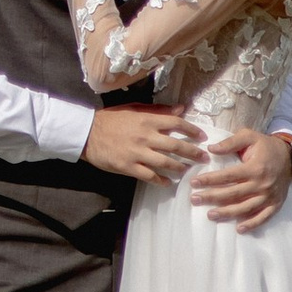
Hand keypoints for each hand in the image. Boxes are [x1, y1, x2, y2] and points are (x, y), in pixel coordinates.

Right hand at [82, 106, 200, 183]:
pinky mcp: (128, 166)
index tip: (202, 137)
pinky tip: (167, 183)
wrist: (87, 133)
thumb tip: (181, 108)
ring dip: (179, 168)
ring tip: (188, 171)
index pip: (176, 123)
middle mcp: (145, 136)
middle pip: (175, 145)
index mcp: (147, 119)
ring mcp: (137, 152)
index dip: (192, 130)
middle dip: (193, 153)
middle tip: (204, 158)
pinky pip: (149, 175)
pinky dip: (161, 180)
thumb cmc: (111, 119)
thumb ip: (158, 110)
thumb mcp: (135, 109)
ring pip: (165, 162)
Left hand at [189, 130, 291, 231]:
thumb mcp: (249, 136)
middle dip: (212, 197)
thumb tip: (211, 149)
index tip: (194, 183)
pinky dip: (252, 224)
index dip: (210, 180)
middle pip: (233, 194)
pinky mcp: (275, 204)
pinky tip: (239, 229)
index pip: (228, 176)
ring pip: (245, 208)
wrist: (290, 156)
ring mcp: (269, 196)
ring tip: (210, 215)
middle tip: (194, 199)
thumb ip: (230, 142)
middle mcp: (261, 184)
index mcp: (254, 167)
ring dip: (227, 213)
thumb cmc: (266, 146)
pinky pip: (263, 217)